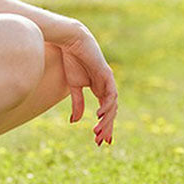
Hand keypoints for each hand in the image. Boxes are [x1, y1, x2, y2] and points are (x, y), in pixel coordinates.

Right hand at [57, 21, 117, 145]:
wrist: (71, 41)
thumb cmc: (71, 60)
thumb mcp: (73, 86)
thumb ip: (77, 103)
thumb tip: (75, 122)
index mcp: (99, 88)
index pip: (106, 111)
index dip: (105, 126)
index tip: (101, 142)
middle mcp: (106, 85)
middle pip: (111, 111)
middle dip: (106, 127)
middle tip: (100, 142)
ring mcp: (108, 80)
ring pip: (112, 105)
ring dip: (106, 119)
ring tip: (97, 132)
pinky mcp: (106, 74)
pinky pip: (111, 93)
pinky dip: (106, 105)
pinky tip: (99, 115)